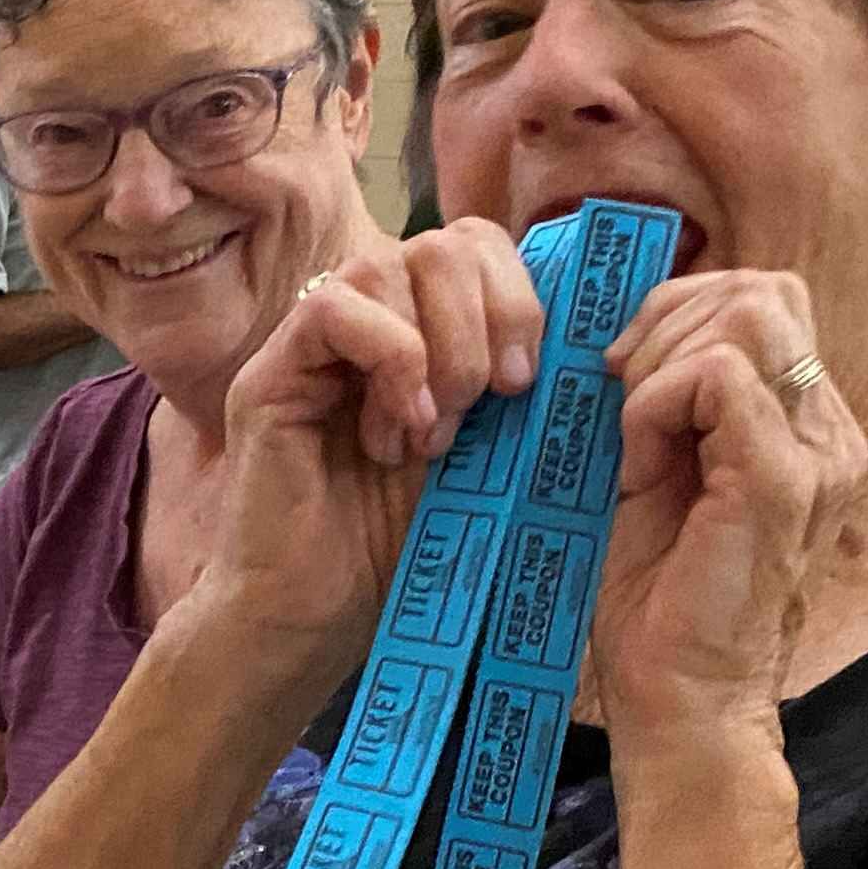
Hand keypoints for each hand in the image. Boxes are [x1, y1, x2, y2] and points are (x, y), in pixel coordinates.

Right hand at [190, 223, 546, 716]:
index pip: (476, 245)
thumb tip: (598, 344)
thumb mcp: (495, 464)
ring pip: (388, 263)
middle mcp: (368, 327)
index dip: (519, 293)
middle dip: (489, 317)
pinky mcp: (269, 376)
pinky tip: (399, 427)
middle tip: (493, 402)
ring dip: (439, 346)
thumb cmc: (406, 558)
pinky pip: (333, 309)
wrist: (315, 626)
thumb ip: (527, 397)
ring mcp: (313, 348)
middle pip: (444, 242)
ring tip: (438, 431)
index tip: (531, 379)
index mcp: (424, 335)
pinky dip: (387, 356)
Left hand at [589, 273, 866, 752]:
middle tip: (618, 398)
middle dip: (666, 320)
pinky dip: (655, 406)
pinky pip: (716, 379)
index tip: (620, 377)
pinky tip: (636, 467)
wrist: (679, 696)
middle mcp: (829, 429)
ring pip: (747, 317)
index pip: (764, 297)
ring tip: (631, 440)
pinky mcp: (782, 480)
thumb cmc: (655, 594)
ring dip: (661, 363)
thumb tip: (620, 329)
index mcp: (805, 422)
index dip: (679, 310)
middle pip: (762, 290)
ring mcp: (817, 452)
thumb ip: (665, 398)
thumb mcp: (656, 471)